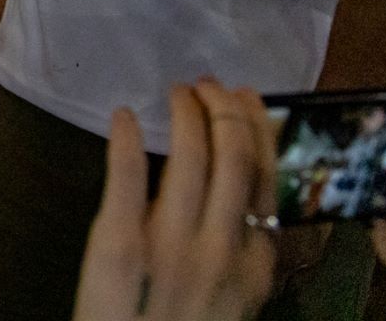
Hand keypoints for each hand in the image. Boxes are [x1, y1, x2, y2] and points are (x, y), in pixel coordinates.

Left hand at [72, 80, 276, 320]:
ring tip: (177, 93)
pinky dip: (123, 140)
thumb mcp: (232, 300)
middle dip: (225, 111)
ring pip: (189, 159)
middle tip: (208, 85)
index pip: (267, 181)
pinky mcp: (118, 242)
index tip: (247, 101)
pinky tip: (122, 115)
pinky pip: (124, 178)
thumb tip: (241, 200)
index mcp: (253, 264)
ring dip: (185, 115)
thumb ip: (239, 251)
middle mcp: (220, 249)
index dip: (257, 131)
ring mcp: (170, 244)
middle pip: (234, 160)